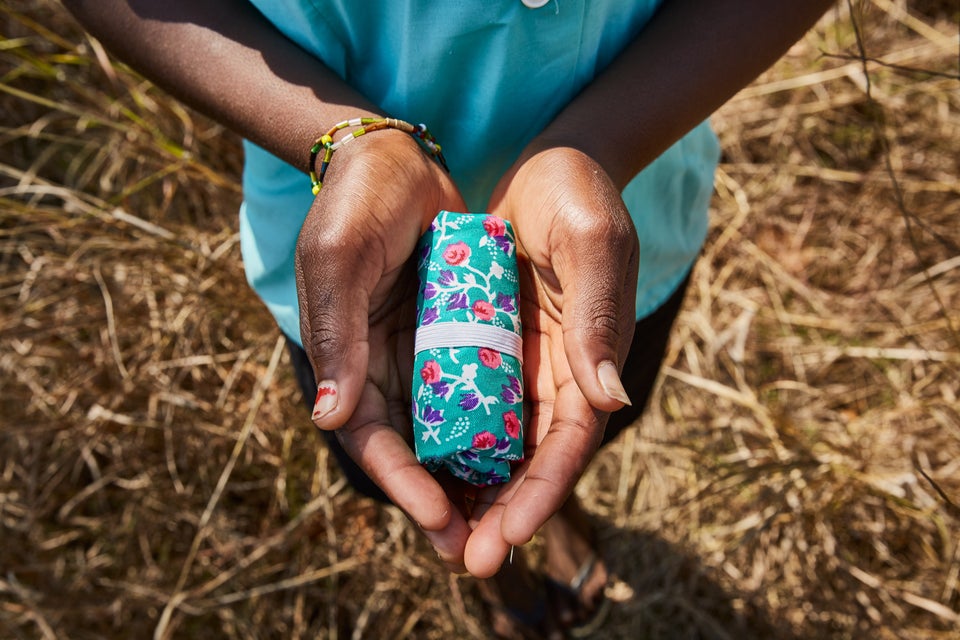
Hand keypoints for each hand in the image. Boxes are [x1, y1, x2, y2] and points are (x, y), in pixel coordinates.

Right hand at [294, 130, 471, 570]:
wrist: (398, 157)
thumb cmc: (357, 202)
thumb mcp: (338, 258)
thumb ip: (336, 333)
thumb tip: (334, 420)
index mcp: (349, 361)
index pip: (375, 439)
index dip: (404, 485)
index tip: (439, 521)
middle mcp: (388, 370)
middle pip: (418, 453)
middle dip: (446, 502)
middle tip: (481, 551)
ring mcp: (427, 356)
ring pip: (454, 435)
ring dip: (478, 482)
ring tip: (512, 527)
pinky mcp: (462, 338)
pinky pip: (483, 394)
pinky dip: (501, 431)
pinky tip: (531, 463)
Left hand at [463, 146, 639, 576]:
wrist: (546, 164)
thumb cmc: (577, 193)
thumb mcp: (592, 241)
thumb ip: (601, 314)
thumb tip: (608, 400)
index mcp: (589, 355)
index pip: (570, 439)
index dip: (544, 489)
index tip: (510, 535)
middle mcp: (556, 371)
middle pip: (532, 456)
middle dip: (504, 510)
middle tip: (468, 559)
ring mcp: (519, 361)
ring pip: (496, 442)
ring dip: (471, 490)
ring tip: (439, 535)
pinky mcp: (485, 345)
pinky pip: (465, 401)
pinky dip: (449, 440)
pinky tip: (420, 473)